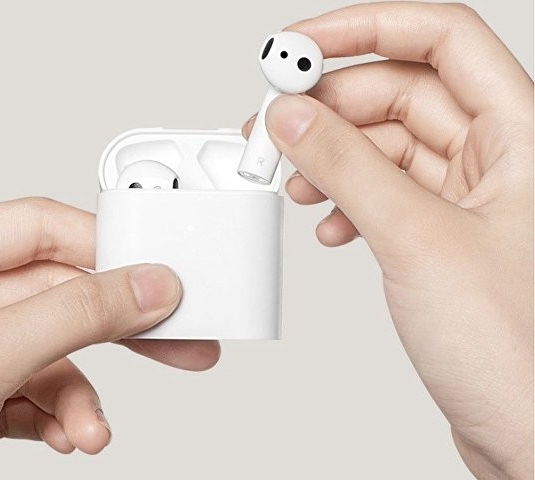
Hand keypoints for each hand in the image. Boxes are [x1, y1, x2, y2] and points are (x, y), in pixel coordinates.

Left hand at [0, 198, 219, 478]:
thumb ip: (72, 316)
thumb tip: (146, 286)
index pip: (38, 228)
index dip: (103, 247)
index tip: (157, 275)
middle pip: (56, 292)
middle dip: (116, 326)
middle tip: (176, 339)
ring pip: (50, 352)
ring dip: (81, 392)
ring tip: (91, 428)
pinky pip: (34, 390)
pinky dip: (59, 415)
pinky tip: (67, 435)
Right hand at [243, 3, 532, 477]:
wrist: (530, 437)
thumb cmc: (520, 357)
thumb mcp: (418, 242)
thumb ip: (348, 169)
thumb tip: (295, 120)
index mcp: (524, 136)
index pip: (441, 40)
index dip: (366, 29)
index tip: (301, 47)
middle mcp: (498, 160)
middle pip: (400, 92)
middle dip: (332, 106)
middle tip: (277, 124)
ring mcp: (466, 200)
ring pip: (385, 146)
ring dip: (331, 157)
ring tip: (293, 180)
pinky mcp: (438, 237)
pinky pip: (382, 192)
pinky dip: (345, 199)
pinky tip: (327, 224)